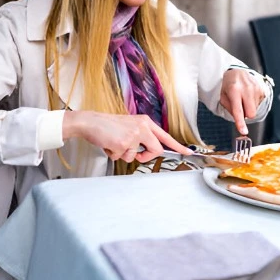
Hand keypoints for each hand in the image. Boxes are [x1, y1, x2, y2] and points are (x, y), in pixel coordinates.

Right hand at [62, 111, 191, 162]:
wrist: (90, 122)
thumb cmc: (107, 126)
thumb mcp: (129, 126)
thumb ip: (141, 136)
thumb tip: (146, 151)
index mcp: (145, 122)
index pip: (166, 136)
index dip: (178, 146)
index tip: (188, 152)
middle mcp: (143, 126)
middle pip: (157, 150)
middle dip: (146, 157)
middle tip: (135, 154)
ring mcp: (134, 135)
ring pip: (136, 156)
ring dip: (124, 155)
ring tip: (115, 143)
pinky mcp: (124, 143)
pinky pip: (122, 158)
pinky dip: (114, 155)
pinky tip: (109, 144)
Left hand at [220, 69, 265, 135]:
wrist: (237, 71)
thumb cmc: (229, 85)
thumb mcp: (223, 96)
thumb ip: (229, 108)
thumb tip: (240, 119)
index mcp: (234, 90)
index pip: (238, 110)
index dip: (240, 122)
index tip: (244, 131)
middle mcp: (247, 89)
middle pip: (251, 113)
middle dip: (246, 114)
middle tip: (240, 106)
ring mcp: (256, 88)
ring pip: (255, 110)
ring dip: (249, 108)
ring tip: (243, 98)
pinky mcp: (262, 89)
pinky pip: (259, 104)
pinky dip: (253, 103)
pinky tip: (249, 95)